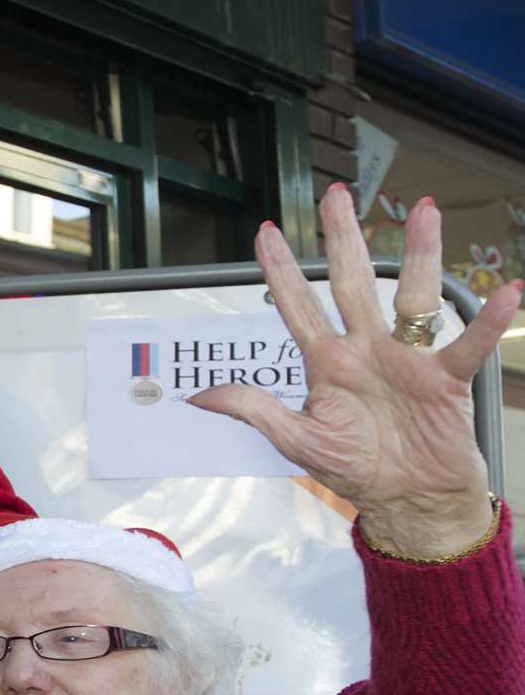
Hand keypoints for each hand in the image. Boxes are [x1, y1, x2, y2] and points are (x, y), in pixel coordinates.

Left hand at [189, 184, 517, 556]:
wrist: (406, 498)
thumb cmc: (354, 467)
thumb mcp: (296, 440)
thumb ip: (254, 410)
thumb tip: (200, 397)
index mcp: (328, 362)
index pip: (298, 307)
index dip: (281, 271)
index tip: (266, 232)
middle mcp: (366, 349)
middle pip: (352, 283)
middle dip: (342, 239)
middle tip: (335, 196)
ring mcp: (407, 359)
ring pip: (412, 297)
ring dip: (418, 255)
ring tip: (422, 211)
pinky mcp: (444, 380)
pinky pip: (466, 346)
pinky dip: (488, 322)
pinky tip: (507, 292)